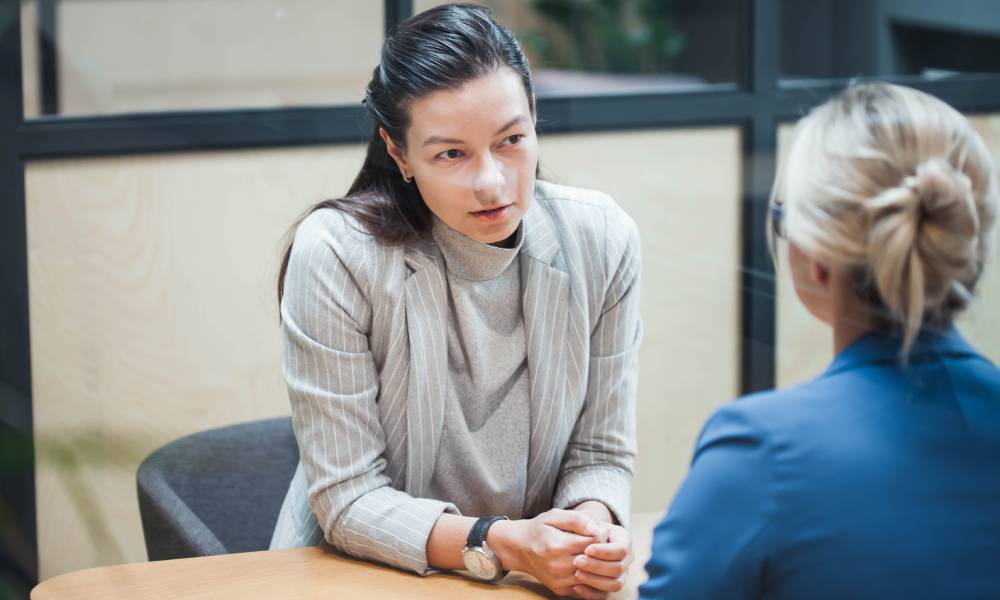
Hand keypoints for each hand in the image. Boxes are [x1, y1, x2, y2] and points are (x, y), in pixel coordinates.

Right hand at [487, 509, 603, 596]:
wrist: (519, 548)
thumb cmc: (538, 529)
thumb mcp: (553, 516)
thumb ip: (576, 519)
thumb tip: (595, 529)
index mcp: (557, 545)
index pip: (593, 542)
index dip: (599, 535)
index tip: (596, 530)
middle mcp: (558, 566)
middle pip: (594, 560)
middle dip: (600, 550)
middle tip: (597, 542)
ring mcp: (559, 580)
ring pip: (591, 575)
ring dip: (596, 564)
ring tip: (591, 552)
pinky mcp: (560, 590)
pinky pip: (585, 586)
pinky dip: (588, 576)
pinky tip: (585, 564)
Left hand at [571, 524, 632, 598]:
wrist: (579, 537)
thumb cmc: (581, 527)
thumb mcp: (582, 519)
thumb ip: (585, 522)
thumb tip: (594, 531)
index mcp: (624, 539)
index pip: (621, 550)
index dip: (605, 552)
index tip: (587, 550)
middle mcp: (626, 558)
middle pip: (618, 568)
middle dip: (597, 566)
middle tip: (577, 561)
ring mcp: (620, 574)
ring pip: (615, 584)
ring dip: (595, 580)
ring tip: (577, 574)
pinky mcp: (609, 586)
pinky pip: (605, 595)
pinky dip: (591, 593)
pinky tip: (576, 586)